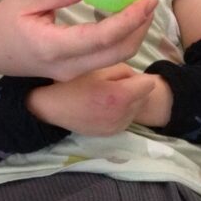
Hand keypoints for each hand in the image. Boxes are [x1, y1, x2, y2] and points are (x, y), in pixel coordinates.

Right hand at [0, 0, 157, 80]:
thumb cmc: (4, 20)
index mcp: (52, 47)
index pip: (102, 37)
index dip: (129, 19)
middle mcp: (66, 67)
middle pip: (118, 53)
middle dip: (140, 27)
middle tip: (148, 0)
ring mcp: (72, 74)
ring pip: (115, 58)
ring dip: (133, 33)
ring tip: (138, 4)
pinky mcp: (76, 73)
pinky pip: (105, 57)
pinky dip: (120, 38)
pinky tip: (121, 17)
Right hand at [27, 64, 156, 135]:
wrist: (51, 108)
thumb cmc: (71, 83)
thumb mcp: (97, 67)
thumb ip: (123, 69)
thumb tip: (137, 78)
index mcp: (119, 96)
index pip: (148, 84)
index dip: (139, 76)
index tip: (124, 75)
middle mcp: (122, 115)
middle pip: (144, 97)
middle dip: (134, 89)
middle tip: (113, 84)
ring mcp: (117, 127)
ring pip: (136, 109)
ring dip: (129, 101)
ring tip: (107, 95)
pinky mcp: (111, 134)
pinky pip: (126, 119)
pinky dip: (121, 112)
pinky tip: (104, 107)